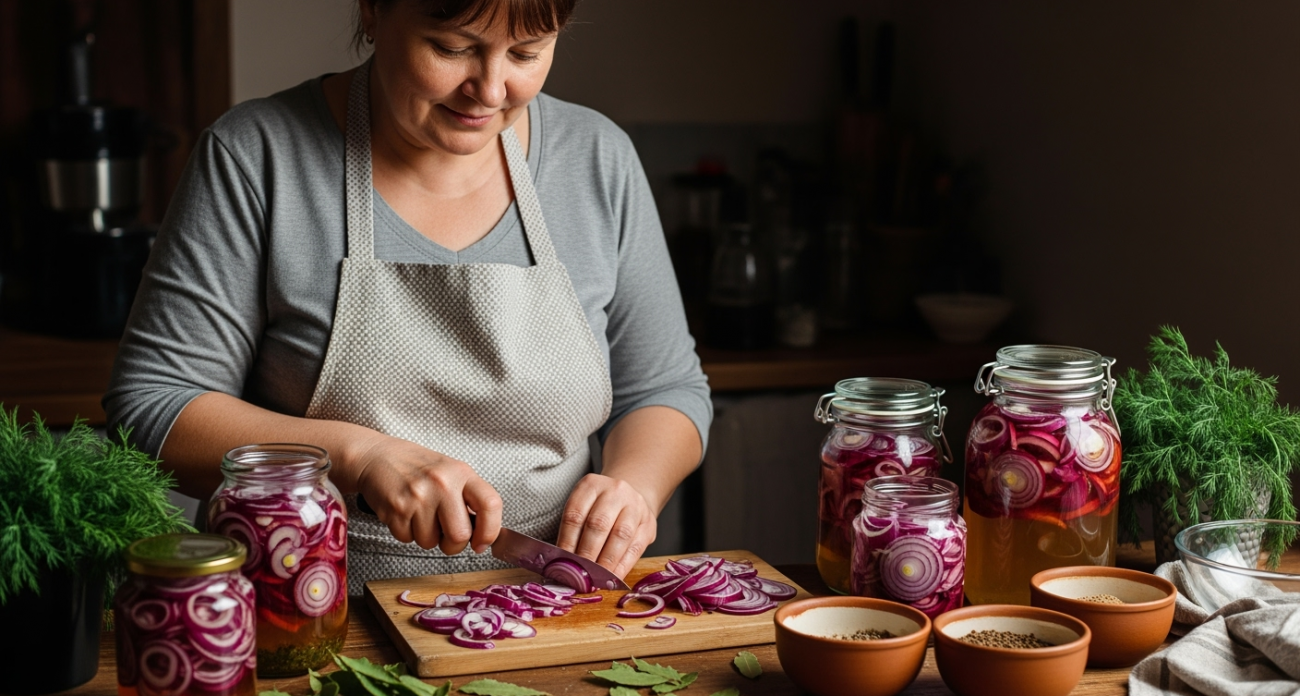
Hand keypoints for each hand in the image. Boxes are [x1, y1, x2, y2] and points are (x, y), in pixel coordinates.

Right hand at [350, 435, 501, 555]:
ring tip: (419, 513)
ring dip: (426, 536)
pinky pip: (408, 539)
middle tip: (445, 533)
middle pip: (459, 535)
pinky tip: (405, 512)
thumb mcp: (451, 472)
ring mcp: (418, 497)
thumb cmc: (417, 467)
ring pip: (431, 542)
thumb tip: (484, 534)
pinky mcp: (396, 509)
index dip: (490, 531)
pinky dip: (406, 532)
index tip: (482, 543)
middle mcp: (442, 483)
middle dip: (453, 544)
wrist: (377, 457)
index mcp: (461, 473)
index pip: (490, 504)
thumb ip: (469, 499)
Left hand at [556, 473, 656, 577]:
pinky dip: (623, 566)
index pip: (575, 515)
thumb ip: (574, 531)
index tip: (561, 563)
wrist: (630, 498)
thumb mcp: (584, 508)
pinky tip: (613, 578)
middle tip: (579, 574)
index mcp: (591, 485)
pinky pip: (635, 547)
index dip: (567, 542)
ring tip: (595, 578)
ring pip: (619, 535)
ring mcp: (635, 506)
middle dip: (587, 554)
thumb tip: (563, 563)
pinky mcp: (649, 523)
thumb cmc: (599, 509)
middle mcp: (615, 491)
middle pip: (598, 524)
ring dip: (606, 562)